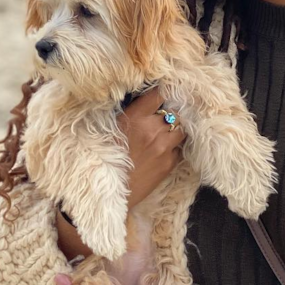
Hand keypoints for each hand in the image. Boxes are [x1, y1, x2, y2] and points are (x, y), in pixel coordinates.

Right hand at [119, 85, 186, 210]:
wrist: (109, 192)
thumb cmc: (103, 159)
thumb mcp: (109, 130)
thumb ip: (127, 115)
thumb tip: (140, 104)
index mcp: (136, 118)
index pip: (158, 94)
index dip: (163, 91)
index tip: (164, 91)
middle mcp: (153, 130)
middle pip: (174, 111)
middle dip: (171, 111)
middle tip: (168, 112)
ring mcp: (164, 148)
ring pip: (182, 129)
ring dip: (176, 127)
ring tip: (169, 130)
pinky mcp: (169, 164)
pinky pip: (180, 148)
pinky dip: (176, 146)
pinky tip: (167, 147)